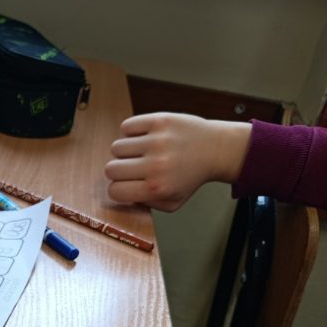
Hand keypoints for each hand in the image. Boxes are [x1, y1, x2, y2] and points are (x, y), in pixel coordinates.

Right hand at [105, 113, 251, 210]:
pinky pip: (126, 126)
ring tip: (140, 152)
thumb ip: (145, 205)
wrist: (216, 149)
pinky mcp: (159, 121)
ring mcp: (157, 141)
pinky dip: (130, 132)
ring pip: (116, 147)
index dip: (117, 189)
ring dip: (125, 151)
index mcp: (157, 188)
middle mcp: (156, 165)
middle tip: (132, 168)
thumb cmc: (191, 177)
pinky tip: (143, 137)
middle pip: (110, 169)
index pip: (114, 191)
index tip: (125, 184)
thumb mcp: (172, 203)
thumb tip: (122, 195)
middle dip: (118, 170)